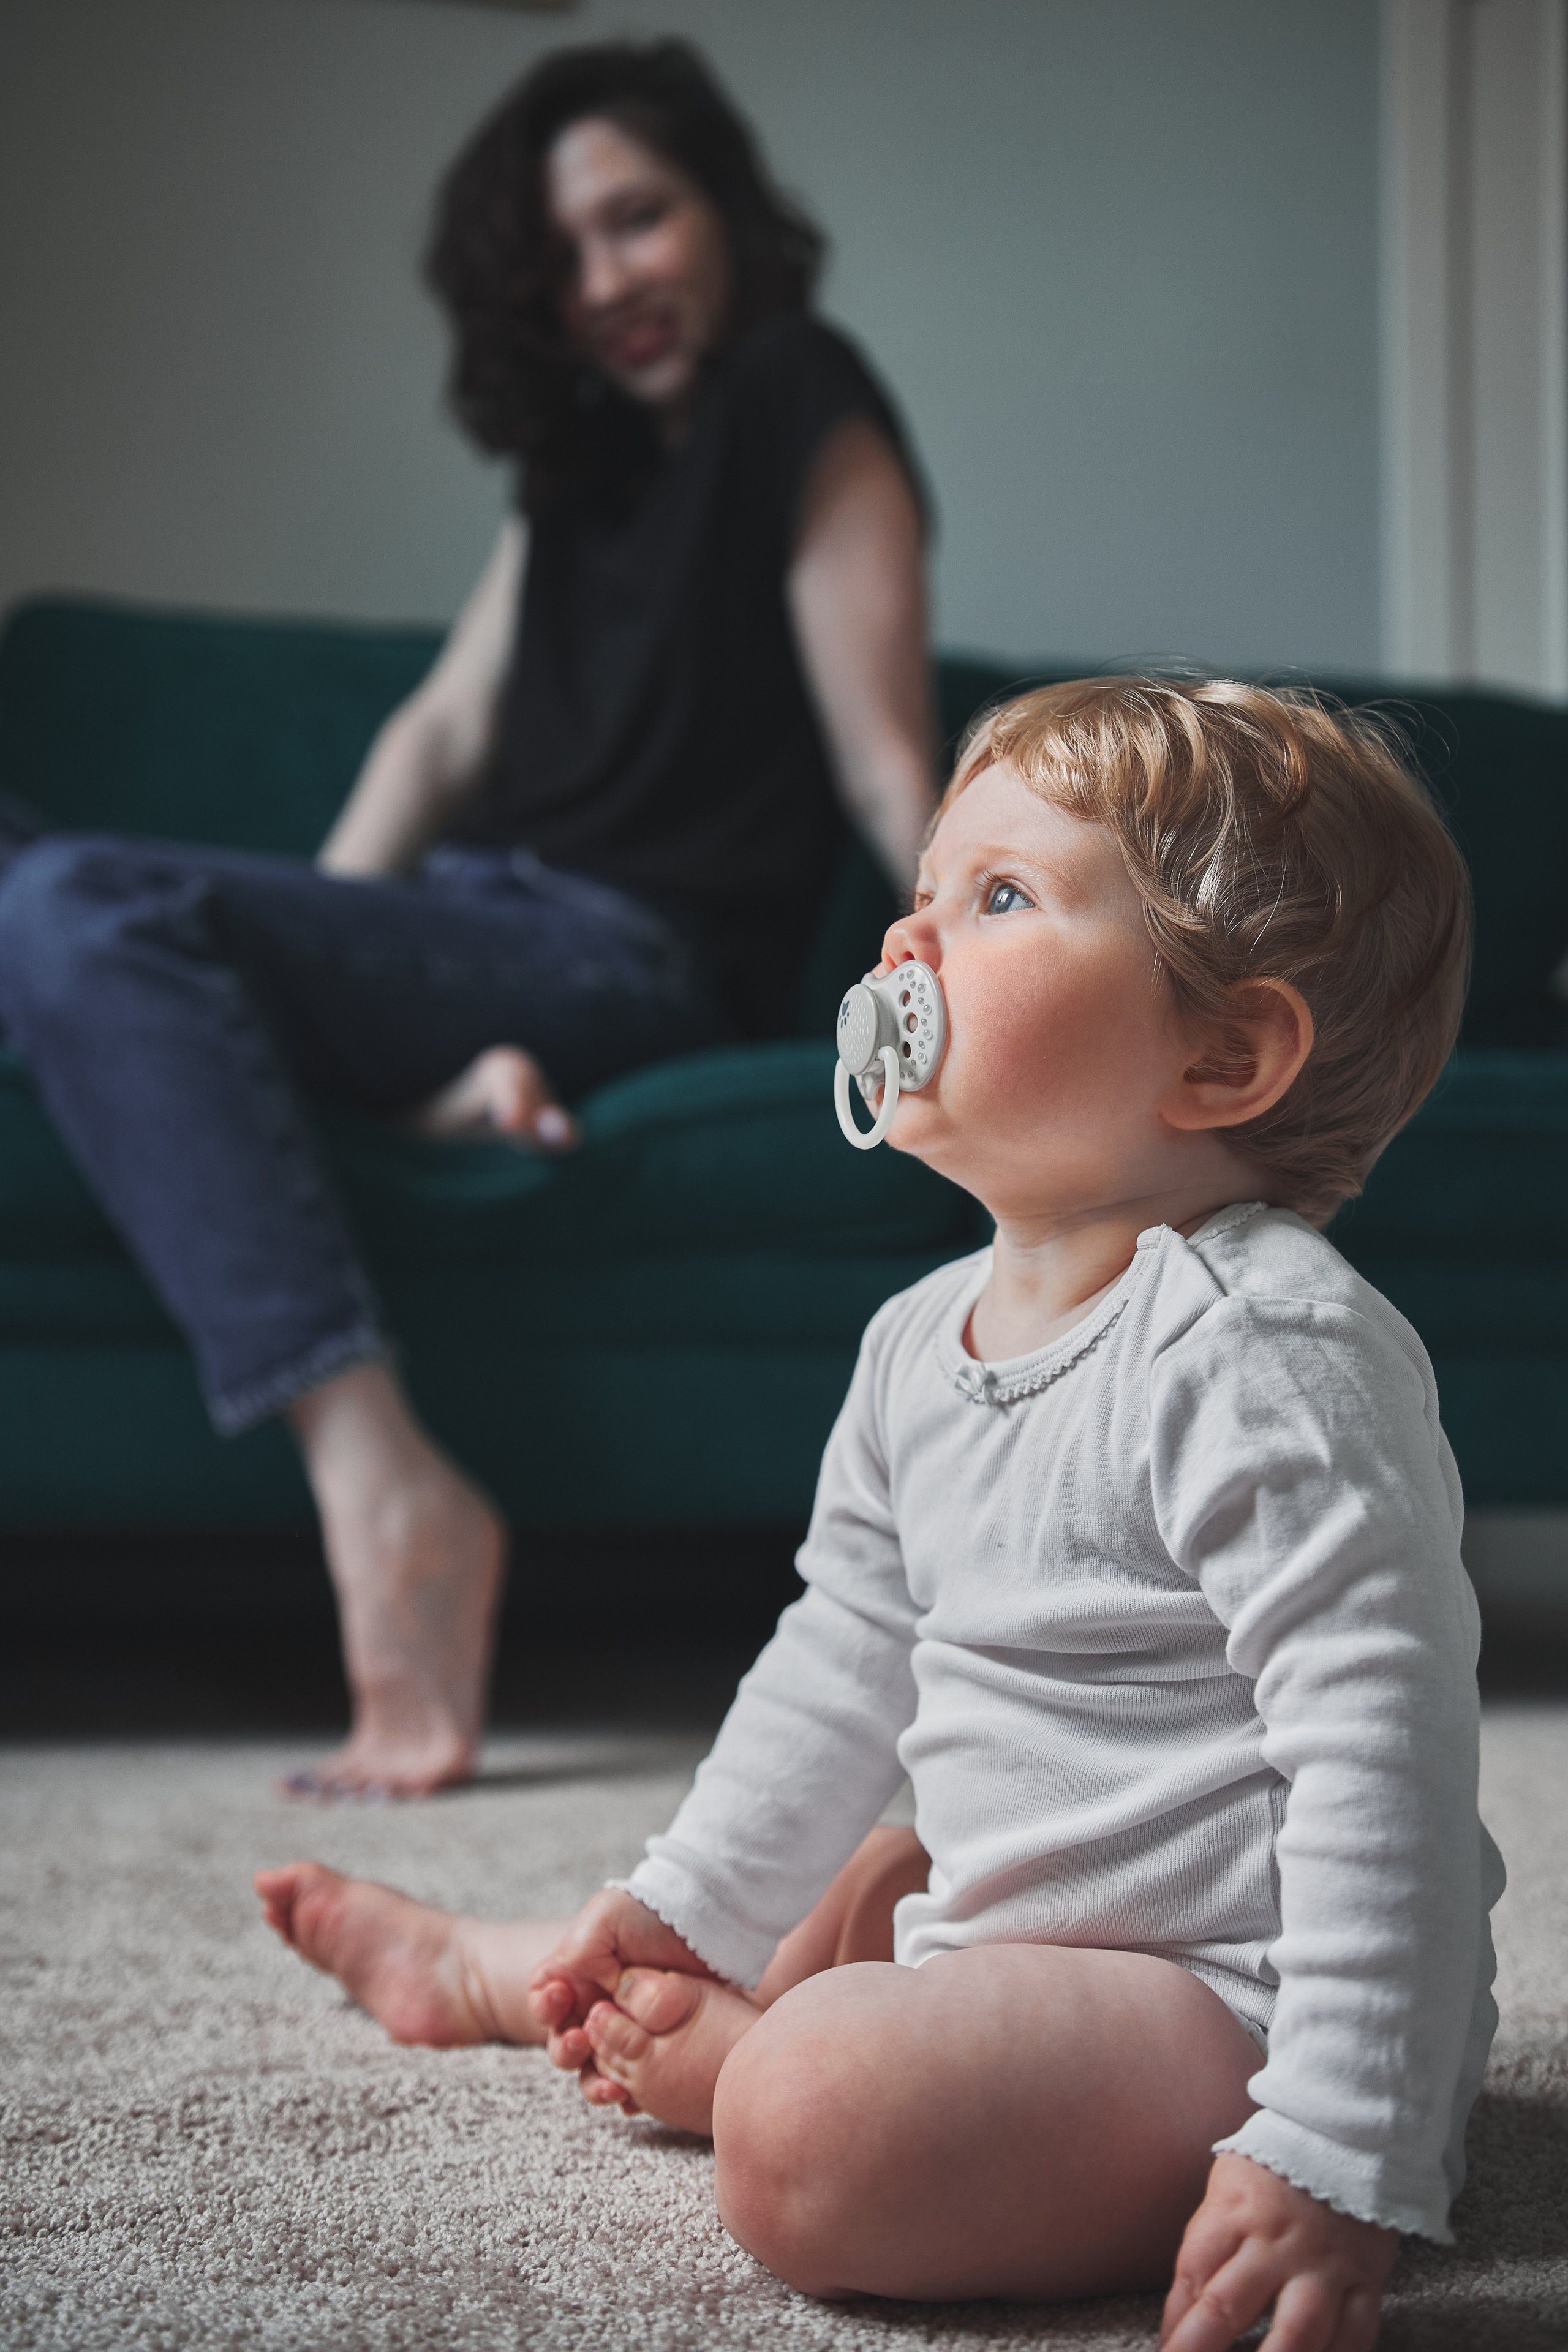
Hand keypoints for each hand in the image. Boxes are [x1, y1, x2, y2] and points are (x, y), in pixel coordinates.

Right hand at [529, 1889, 715, 2097]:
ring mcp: (622, 2028)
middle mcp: (593, 2005)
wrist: (703, 1926)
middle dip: (566, 2050)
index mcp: (575, 1974)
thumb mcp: (607, 1916)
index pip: (542, 1998)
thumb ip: (581, 1949)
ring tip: (611, 2086)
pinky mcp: (650, 2045)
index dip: (544, 2005)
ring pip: (593, 2071)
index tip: (560, 1998)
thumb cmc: (651, 1915)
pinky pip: (630, 2080)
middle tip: (582, 2041)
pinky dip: (627, 2094)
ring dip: (594, 2083)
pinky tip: (632, 2097)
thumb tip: (581, 1988)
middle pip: (563, 2043)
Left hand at [1161, 2153, 1398, 2351]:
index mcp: (1234, 2213)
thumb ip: (1208, 2245)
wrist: (1347, 2132)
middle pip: (1228, 2305)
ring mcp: (1322, 2267)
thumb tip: (1183, 2312)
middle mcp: (1275, 2245)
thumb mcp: (1227, 2188)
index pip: (1192, 2273)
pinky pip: (1356, 2336)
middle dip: (1201, 2347)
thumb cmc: (1273, 2168)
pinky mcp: (1365, 2281)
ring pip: (1296, 2332)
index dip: (1175, 2322)